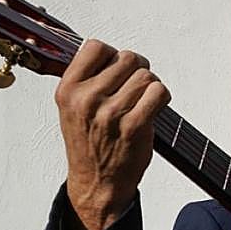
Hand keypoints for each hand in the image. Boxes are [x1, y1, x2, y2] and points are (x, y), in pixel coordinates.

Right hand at [54, 39, 171, 229]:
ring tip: (143, 101)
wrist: (97, 182)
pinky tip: (153, 108)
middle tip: (136, 88)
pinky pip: (159, 92)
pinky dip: (162, 97)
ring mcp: (110, 113)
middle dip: (138, 70)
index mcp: (68, 89)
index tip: (118, 71)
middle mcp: (86, 98)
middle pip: (128, 58)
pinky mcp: (134, 127)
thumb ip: (87, 79)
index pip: (97, 47)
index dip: (114, 56)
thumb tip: (110, 52)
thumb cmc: (89, 143)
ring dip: (151, 86)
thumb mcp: (73, 107)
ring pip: (146, 75)